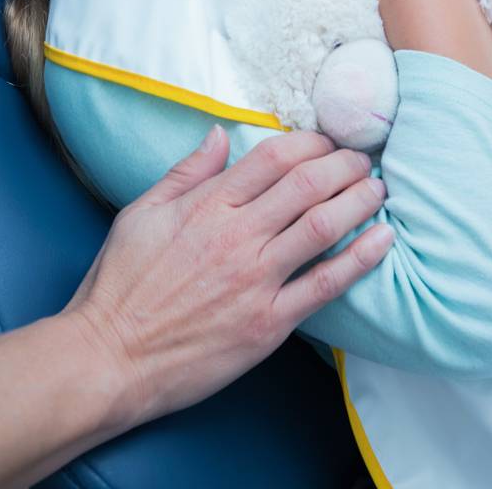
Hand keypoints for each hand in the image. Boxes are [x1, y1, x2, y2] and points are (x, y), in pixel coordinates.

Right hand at [66, 126, 391, 428]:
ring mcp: (255, 280)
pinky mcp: (268, 323)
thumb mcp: (141, 213)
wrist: (108, 358)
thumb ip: (186, 172)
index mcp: (206, 206)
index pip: (273, 158)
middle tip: (363, 158)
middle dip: (343, 164)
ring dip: (358, 200)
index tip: (327, 141)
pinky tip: (383, 239)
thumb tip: (219, 133)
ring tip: (378, 187)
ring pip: (322, 226)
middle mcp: (236, 236)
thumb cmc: (120, 286)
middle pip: (306, 184)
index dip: (309, 142)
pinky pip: (325, 285)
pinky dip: (359, 259)